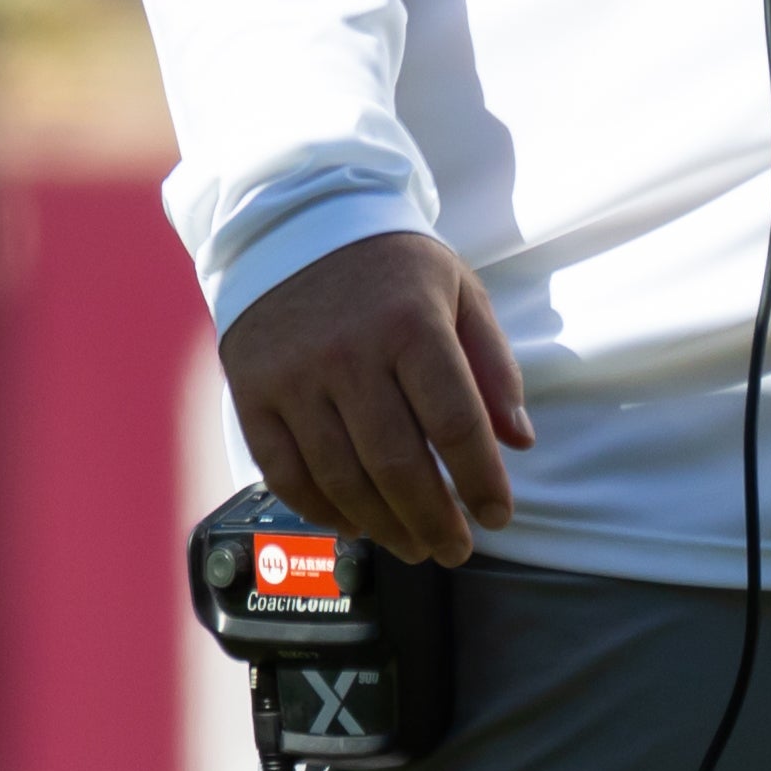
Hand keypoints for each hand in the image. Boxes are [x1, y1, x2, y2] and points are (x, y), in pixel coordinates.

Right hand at [220, 231, 531, 570]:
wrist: (294, 222)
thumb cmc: (389, 264)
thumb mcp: (458, 290)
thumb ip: (493, 365)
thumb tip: (517, 441)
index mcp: (411, 324)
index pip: (456, 424)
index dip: (482, 481)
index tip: (499, 514)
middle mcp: (349, 354)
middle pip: (398, 465)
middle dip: (435, 520)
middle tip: (456, 548)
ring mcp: (295, 377)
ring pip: (341, 479)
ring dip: (384, 526)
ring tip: (414, 545)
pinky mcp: (253, 393)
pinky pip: (285, 472)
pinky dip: (322, 510)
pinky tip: (355, 522)